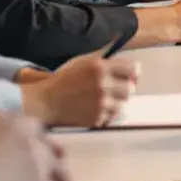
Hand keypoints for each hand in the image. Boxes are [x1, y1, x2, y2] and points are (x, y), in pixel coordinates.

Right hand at [21, 49, 140, 126]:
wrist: (47, 101)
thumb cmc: (64, 81)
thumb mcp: (83, 63)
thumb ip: (106, 63)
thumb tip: (130, 64)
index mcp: (99, 67)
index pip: (131, 69)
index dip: (132, 72)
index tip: (131, 75)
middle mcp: (102, 84)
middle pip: (130, 89)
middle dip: (124, 89)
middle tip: (114, 89)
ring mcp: (100, 103)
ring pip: (122, 105)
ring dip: (115, 103)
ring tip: (101, 100)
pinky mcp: (97, 118)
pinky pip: (112, 117)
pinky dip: (107, 114)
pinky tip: (95, 108)